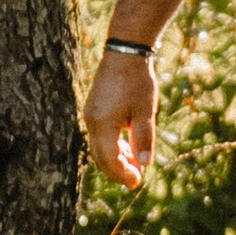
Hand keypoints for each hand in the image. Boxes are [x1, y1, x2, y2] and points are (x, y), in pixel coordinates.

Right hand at [84, 47, 157, 186]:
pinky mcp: (93, 109)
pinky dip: (112, 145)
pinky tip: (127, 146)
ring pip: (99, 147)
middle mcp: (92, 122)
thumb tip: (145, 164)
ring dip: (115, 159)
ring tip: (135, 164)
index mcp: (103, 124)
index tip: (137, 182)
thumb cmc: (137, 81)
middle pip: (101, 157)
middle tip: (135, 180)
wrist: (125, 52)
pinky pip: (99, 135)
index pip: (110, 160)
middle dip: (117, 171)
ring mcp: (90, 115)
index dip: (123, 174)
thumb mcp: (145, 111)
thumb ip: (144, 138)